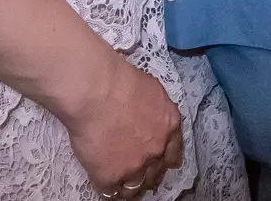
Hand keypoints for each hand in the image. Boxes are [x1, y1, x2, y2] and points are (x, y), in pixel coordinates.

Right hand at [65, 57, 182, 197]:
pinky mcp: (110, 176)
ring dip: (130, 186)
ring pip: (135, 187)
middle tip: (141, 177)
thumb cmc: (120, 80)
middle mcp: (157, 149)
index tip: (163, 164)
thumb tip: (145, 113)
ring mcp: (135, 166)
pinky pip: (110, 191)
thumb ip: (154, 108)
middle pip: (156, 173)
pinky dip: (107, 189)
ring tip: (122, 185)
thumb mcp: (152, 90)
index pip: (173, 152)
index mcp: (169, 125)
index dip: (166, 160)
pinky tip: (103, 184)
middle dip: (149, 176)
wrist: (97, 91)